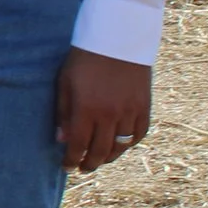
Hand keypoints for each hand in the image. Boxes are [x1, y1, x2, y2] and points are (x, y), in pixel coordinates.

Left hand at [56, 47, 151, 172]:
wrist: (116, 40)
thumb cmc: (84, 60)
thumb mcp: (65, 84)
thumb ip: (63, 114)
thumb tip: (62, 141)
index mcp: (87, 110)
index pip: (78, 146)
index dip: (72, 160)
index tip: (66, 168)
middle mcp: (110, 115)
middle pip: (101, 151)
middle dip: (90, 164)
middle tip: (82, 168)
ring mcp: (130, 112)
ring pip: (121, 146)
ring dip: (109, 157)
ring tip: (99, 159)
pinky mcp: (144, 107)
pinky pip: (139, 134)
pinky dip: (129, 144)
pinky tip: (120, 145)